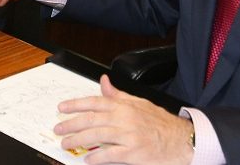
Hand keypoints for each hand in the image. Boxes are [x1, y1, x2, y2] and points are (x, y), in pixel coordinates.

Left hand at [55, 75, 193, 164]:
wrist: (181, 139)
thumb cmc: (159, 123)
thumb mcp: (138, 103)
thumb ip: (118, 95)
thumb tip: (103, 82)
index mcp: (125, 105)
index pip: (95, 102)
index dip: (76, 104)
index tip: (61, 109)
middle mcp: (125, 118)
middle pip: (91, 119)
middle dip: (71, 124)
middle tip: (58, 128)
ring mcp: (129, 135)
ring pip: (97, 135)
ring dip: (78, 140)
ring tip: (66, 143)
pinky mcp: (134, 152)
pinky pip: (110, 154)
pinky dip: (97, 157)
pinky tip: (87, 159)